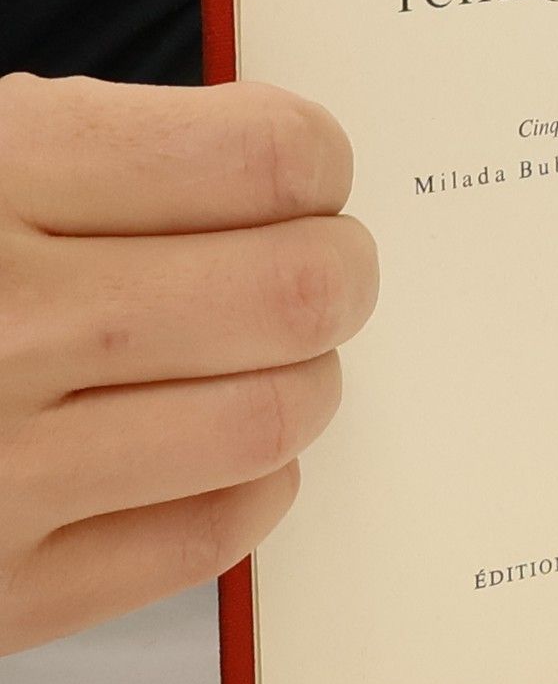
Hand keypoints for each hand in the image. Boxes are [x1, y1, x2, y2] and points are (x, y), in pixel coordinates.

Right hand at [0, 75, 377, 653]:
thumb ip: (94, 148)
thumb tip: (283, 165)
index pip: (267, 156)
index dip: (315, 159)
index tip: (306, 170)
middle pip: (299, 291)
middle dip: (338, 269)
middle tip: (319, 263)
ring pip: (275, 417)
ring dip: (301, 378)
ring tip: (263, 353)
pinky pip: (208, 535)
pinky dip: (246, 482)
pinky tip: (206, 442)